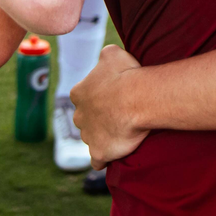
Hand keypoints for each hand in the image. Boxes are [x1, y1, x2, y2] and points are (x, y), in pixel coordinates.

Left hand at [70, 45, 148, 169]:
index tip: (113, 98)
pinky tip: (112, 157)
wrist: (137, 99)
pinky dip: (103, 159)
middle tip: (118, 115)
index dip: (98, 98)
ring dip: (102, 137)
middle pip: (85, 119)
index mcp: (79, 93)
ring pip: (91, 138)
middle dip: (97, 118)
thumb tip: (106, 56)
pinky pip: (97, 161)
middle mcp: (79, 115)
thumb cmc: (126, 75)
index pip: (82, 98)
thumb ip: (105, 56)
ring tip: (121, 134)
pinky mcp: (99, 152)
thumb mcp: (112, 53)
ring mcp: (88, 136)